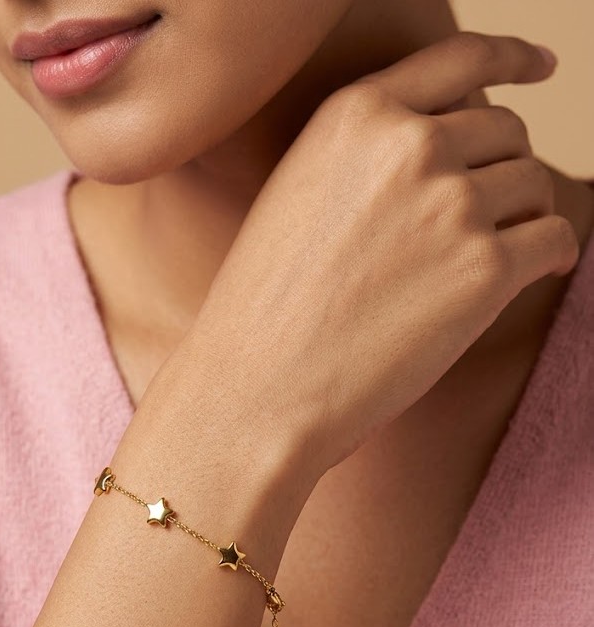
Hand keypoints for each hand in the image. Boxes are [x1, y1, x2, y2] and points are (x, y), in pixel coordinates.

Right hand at [161, 32, 579, 491]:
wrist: (257, 384)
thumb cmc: (266, 305)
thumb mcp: (299, 196)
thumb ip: (370, 157)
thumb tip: (449, 155)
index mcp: (356, 115)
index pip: (462, 60)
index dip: (512, 57)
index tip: (538, 67)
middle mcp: (410, 144)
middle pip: (504, 131)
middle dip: (500, 168)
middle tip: (478, 214)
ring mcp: (452, 204)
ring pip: (534, 185)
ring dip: (520, 216)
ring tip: (483, 255)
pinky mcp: (484, 270)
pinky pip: (554, 239)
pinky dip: (550, 255)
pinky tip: (530, 273)